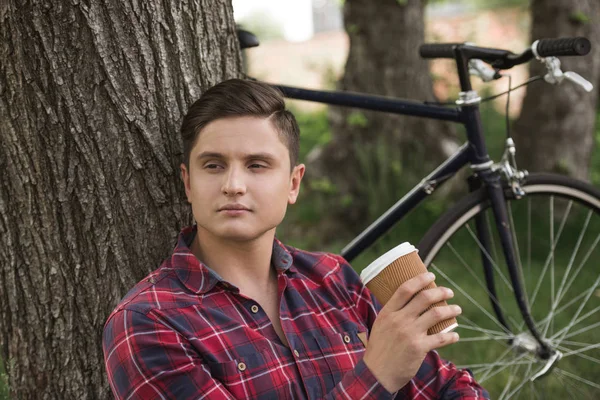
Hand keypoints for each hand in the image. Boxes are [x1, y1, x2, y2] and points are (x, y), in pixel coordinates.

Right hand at [362, 272, 460, 392]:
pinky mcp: (419, 347)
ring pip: (436, 314)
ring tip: (457, 309)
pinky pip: (441, 338)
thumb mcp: (381, 325)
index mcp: (388, 312)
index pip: (405, 289)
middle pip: (424, 298)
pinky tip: (455, 335)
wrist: (378, 373)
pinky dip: (451, 336)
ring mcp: (410, 333)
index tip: (431, 275)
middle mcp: (399, 320)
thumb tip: (409, 302)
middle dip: (441, 292)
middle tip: (449, 291)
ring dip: (450, 310)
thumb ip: (393, 314)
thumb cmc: (380, 349)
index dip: (420, 279)